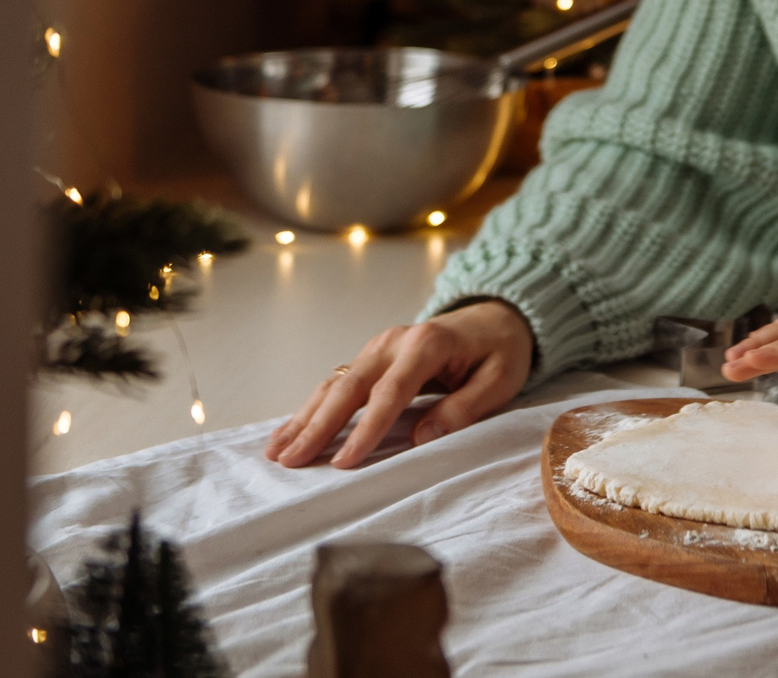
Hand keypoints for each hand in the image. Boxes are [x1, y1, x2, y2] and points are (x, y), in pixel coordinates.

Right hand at [264, 299, 533, 469]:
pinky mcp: (372, 357)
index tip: (345, 463)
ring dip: (304, 419)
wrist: (497, 315)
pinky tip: (289, 432)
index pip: (391, 393)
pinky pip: (337, 383)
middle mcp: (394, 342)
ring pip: (334, 385)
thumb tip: (423, 437)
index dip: (366, 430)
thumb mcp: (500, 380)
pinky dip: (311, 409)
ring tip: (277, 452)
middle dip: (318, 427)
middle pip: (350, 387)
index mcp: (427, 345)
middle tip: (291, 461)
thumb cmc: (501, 350)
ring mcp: (379, 347)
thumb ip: (464, 408)